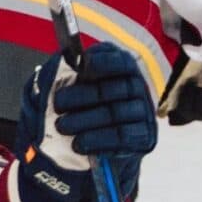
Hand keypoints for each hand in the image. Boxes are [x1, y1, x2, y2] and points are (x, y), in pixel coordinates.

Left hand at [18, 45, 158, 201]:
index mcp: (124, 69)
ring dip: (85, 120)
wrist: (102, 142)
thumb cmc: (86, 106)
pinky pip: (121, 137)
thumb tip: (64, 59)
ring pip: (115, 114)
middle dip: (82, 96)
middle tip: (58, 103)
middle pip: (113, 90)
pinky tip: (78, 143)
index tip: (84, 66)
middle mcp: (138, 88)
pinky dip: (98, 140)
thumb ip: (71, 70)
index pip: (120, 62)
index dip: (104, 62)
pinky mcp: (144, 136)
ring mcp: (143, 112)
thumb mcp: (77, 84)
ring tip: (61, 126)